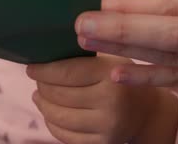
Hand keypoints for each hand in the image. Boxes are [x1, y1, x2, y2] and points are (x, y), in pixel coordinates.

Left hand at [27, 55, 177, 143]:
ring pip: (58, 117)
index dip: (43, 70)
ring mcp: (107, 125)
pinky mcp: (102, 143)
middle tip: (37, 79)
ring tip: (39, 95)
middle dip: (42, 86)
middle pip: (58, 94)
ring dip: (43, 105)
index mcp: (110, 73)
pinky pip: (64, 135)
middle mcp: (111, 101)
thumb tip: (45, 44)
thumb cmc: (120, 78)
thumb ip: (84, 51)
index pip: (65, 72)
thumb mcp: (110, 58)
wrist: (146, 113)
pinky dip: (52, 123)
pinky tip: (50, 112)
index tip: (31, 67)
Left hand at [76, 0, 177, 85]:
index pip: (171, 8)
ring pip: (168, 60)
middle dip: (119, 33)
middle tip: (78, 27)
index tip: (95, 5)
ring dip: (124, 52)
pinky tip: (117, 74)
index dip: (131, 9)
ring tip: (86, 44)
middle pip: (165, 38)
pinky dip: (149, 79)